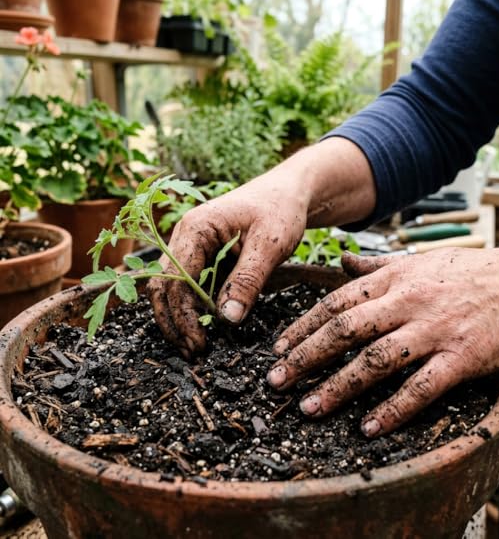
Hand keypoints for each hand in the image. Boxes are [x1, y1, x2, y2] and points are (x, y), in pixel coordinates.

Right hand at [147, 173, 308, 356]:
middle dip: (174, 322)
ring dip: (179, 317)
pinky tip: (203, 325)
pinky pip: (189, 284)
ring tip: (195, 345)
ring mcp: (192, 246)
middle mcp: (185, 236)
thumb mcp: (269, 245)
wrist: (288, 192)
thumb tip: (227, 319)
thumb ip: (248, 280)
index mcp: (195, 228)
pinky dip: (192, 307)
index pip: (175, 279)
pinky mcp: (203, 255)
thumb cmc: (280, 209)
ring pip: (172, 287)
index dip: (183, 316)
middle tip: (194, 352)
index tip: (199, 344)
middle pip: (164, 285)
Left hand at [267, 247, 498, 436]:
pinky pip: (422, 387)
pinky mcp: (463, 357)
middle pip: (345, 330)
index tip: (278, 348)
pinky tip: (368, 427)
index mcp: (394, 280)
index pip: (335, 303)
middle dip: (305, 357)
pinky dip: (393, 409)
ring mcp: (435, 330)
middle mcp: (408, 302)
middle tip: (277, 380)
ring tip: (309, 407)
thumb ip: (377, 265)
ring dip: (338, 386)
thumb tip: (341, 261)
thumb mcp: (420, 261)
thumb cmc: (472, 273)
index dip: (302, 327)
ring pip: (376, 360)